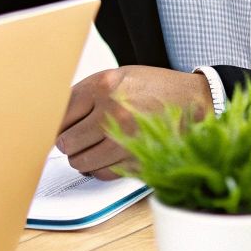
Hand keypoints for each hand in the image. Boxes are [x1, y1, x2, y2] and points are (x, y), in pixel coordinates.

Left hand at [55, 66, 213, 179]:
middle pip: (66, 141)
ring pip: (80, 162)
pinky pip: (102, 174)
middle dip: (68, 142)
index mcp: (103, 87)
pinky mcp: (137, 161)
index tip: (57, 129)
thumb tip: (56, 119)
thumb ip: (86, 95)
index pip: (59, 114)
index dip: (55, 124)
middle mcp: (113, 113)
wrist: (195, 100)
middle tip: (76, 139)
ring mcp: (126, 140)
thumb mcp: (117, 77)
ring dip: (81, 158)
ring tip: (92, 148)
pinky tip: (108, 156)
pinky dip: (99, 169)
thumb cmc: (155, 88)